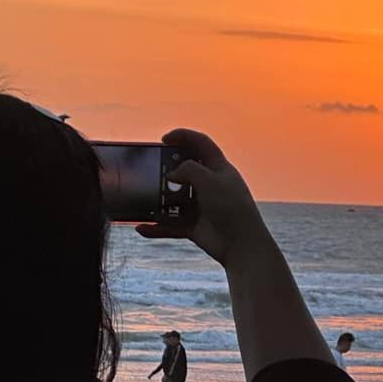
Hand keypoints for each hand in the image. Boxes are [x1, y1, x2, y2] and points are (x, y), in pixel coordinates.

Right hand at [136, 129, 272, 265]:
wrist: (241, 244)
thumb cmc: (231, 207)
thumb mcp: (209, 179)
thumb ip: (188, 169)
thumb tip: (171, 175)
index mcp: (219, 169)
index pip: (202, 144)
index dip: (184, 137)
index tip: (164, 139)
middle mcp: (210, 186)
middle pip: (185, 171)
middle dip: (167, 169)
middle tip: (152, 169)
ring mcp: (201, 206)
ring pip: (174, 200)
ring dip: (158, 200)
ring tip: (144, 199)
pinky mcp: (194, 226)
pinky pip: (171, 226)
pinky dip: (157, 228)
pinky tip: (141, 228)